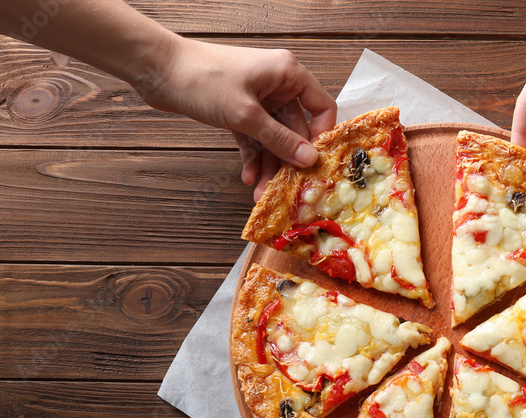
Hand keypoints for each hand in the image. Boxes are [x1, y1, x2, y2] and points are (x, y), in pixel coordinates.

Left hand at [140, 38, 337, 199]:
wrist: (157, 70)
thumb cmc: (202, 79)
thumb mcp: (245, 114)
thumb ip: (279, 139)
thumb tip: (309, 160)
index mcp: (287, 74)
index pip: (321, 106)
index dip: (322, 135)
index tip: (316, 163)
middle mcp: (277, 85)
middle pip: (296, 129)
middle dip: (288, 160)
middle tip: (286, 189)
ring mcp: (258, 99)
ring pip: (274, 138)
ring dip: (269, 165)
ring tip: (263, 193)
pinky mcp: (240, 111)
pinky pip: (255, 139)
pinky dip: (252, 157)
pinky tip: (248, 177)